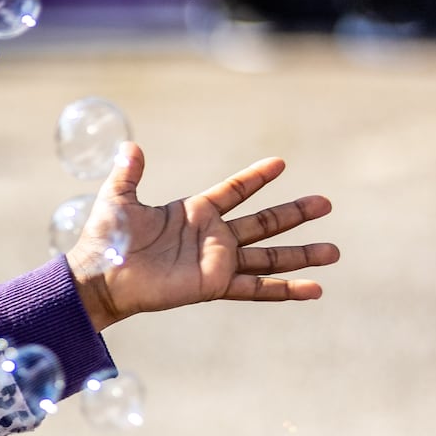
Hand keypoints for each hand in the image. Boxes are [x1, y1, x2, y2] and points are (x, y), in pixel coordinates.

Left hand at [67, 142, 338, 330]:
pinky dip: (286, 290)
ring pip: (268, 257)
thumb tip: (131, 146)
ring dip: (301, 254)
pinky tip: (314, 289)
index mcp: (194, 212)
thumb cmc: (105, 239)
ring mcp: (216, 262)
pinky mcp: (214, 285)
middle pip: (263, 223)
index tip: (280, 162)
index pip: (234, 191)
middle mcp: (211, 236)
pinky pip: (256, 289)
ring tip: (334, 251)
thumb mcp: (118, 199)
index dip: (256, 178)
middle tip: (326, 203)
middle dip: (294, 214)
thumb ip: (129, 174)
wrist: (100, 277)